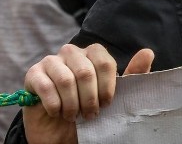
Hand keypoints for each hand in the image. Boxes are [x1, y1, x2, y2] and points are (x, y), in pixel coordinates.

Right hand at [22, 45, 153, 143]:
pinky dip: (55, 105)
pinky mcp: (33, 74)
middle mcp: (71, 52)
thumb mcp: (113, 94)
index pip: (104, 62)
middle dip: (89, 99)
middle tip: (90, 115)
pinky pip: (46, 87)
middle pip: (86, 72)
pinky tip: (58, 113)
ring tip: (74, 116)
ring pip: (66, 80)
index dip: (107, 87)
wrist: (59, 130)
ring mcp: (51, 61)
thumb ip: (131, 75)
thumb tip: (148, 52)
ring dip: (72, 104)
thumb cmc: (88, 108)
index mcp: (93, 53)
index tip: (106, 104)